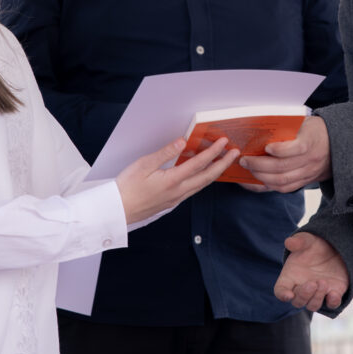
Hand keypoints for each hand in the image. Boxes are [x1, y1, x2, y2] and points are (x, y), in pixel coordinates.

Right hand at [116, 137, 239, 225]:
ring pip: (202, 185)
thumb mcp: (144, 165)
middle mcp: (178, 192)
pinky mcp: (171, 202)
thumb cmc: (126, 187)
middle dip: (223, 164)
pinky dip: (203, 180)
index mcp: (173, 181)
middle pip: (207, 177)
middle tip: (235, 153)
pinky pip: (193, 190)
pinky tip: (202, 174)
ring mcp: (176, 199)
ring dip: (215, 173)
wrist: (117, 211)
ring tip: (223, 162)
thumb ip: (165, 153)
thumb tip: (183, 142)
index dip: (214, 152)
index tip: (225, 142)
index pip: (199, 164)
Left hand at [241, 116, 330, 191]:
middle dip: (260, 165)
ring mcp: (308, 173)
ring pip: (282, 181)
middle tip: (244, 160)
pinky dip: (267, 186)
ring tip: (247, 169)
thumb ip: (288, 125)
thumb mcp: (306, 122)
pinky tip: (255, 180)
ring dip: (261, 177)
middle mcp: (310, 160)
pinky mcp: (304, 181)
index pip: (297, 149)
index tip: (266, 147)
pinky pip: (285, 188)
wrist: (337, 147)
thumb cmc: (315, 130)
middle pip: (283, 168)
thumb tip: (260, 127)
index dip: (281, 150)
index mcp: (311, 142)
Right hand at [274, 232, 348, 310]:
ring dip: (317, 298)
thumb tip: (289, 242)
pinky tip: (334, 294)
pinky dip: (332, 302)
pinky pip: (331, 305)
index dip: (282, 295)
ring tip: (323, 282)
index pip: (280, 290)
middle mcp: (302, 288)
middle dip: (304, 295)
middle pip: (297, 301)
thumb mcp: (308, 240)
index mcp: (290, 276)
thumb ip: (299, 241)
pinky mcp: (333, 294)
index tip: (288, 295)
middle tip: (313, 283)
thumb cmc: (315, 246)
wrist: (335, 249)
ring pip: (312, 305)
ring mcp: (317, 294)